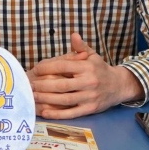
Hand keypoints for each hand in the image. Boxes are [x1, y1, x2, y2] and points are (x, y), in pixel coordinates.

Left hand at [25, 33, 139, 119]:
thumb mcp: (92, 55)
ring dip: (46, 99)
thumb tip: (73, 35)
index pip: (63, 66)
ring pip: (64, 100)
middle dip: (43, 86)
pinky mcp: (90, 109)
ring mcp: (89, 97)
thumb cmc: (100, 69)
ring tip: (33, 97)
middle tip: (29, 85)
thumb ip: (80, 47)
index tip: (36, 69)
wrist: (119, 86)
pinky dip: (57, 114)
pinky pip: (71, 113)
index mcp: (86, 67)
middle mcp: (88, 82)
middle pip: (61, 85)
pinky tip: (44, 112)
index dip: (47, 68)